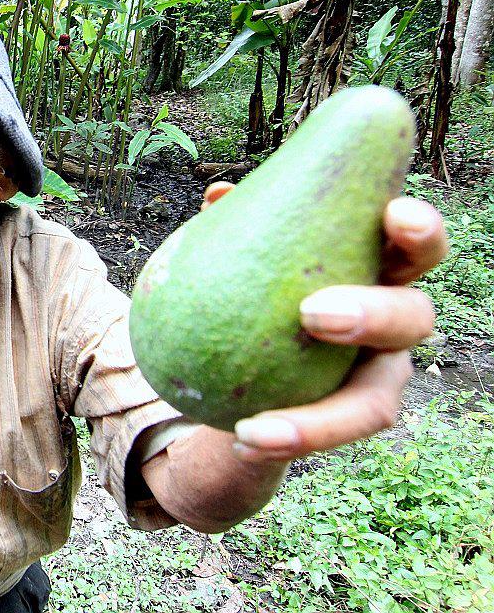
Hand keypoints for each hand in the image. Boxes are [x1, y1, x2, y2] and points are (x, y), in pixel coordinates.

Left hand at [200, 182, 447, 462]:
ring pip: (374, 405)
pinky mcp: (346, 422)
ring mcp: (377, 379)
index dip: (418, 230)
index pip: (415, 245)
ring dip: (321, 420)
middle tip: (314, 314)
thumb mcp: (245, 257)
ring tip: (258, 430)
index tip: (394, 213)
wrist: (250, 368)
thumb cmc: (261, 287)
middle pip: (415, 319)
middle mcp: (392, 325)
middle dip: (376, 314)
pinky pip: (322, 437)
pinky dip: (285, 439)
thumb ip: (238, 229)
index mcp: (378, 270)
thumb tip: (218, 197)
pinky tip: (242, 440)